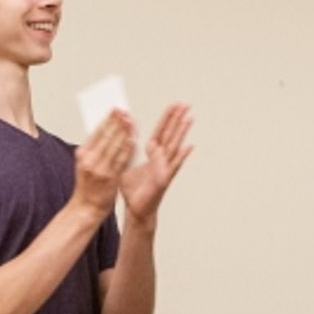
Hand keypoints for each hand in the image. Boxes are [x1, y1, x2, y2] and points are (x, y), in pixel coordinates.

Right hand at [73, 109, 135, 216]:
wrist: (86, 208)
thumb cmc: (88, 185)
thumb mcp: (86, 164)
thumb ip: (95, 148)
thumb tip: (105, 129)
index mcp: (82, 153)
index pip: (97, 132)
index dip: (108, 119)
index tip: (116, 108)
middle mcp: (89, 159)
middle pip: (106, 136)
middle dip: (117, 121)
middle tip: (125, 109)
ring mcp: (100, 169)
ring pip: (114, 146)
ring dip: (124, 131)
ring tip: (131, 120)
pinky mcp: (110, 178)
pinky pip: (122, 160)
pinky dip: (128, 148)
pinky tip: (134, 139)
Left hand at [120, 103, 193, 227]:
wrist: (136, 209)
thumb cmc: (132, 188)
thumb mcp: (125, 162)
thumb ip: (127, 147)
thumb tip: (124, 131)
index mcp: (152, 153)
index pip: (161, 131)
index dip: (167, 117)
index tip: (174, 104)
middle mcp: (161, 158)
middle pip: (170, 134)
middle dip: (177, 119)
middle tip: (185, 104)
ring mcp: (164, 168)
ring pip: (173, 146)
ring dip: (181, 133)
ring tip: (189, 119)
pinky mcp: (163, 179)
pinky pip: (172, 165)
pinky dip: (181, 156)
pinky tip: (189, 147)